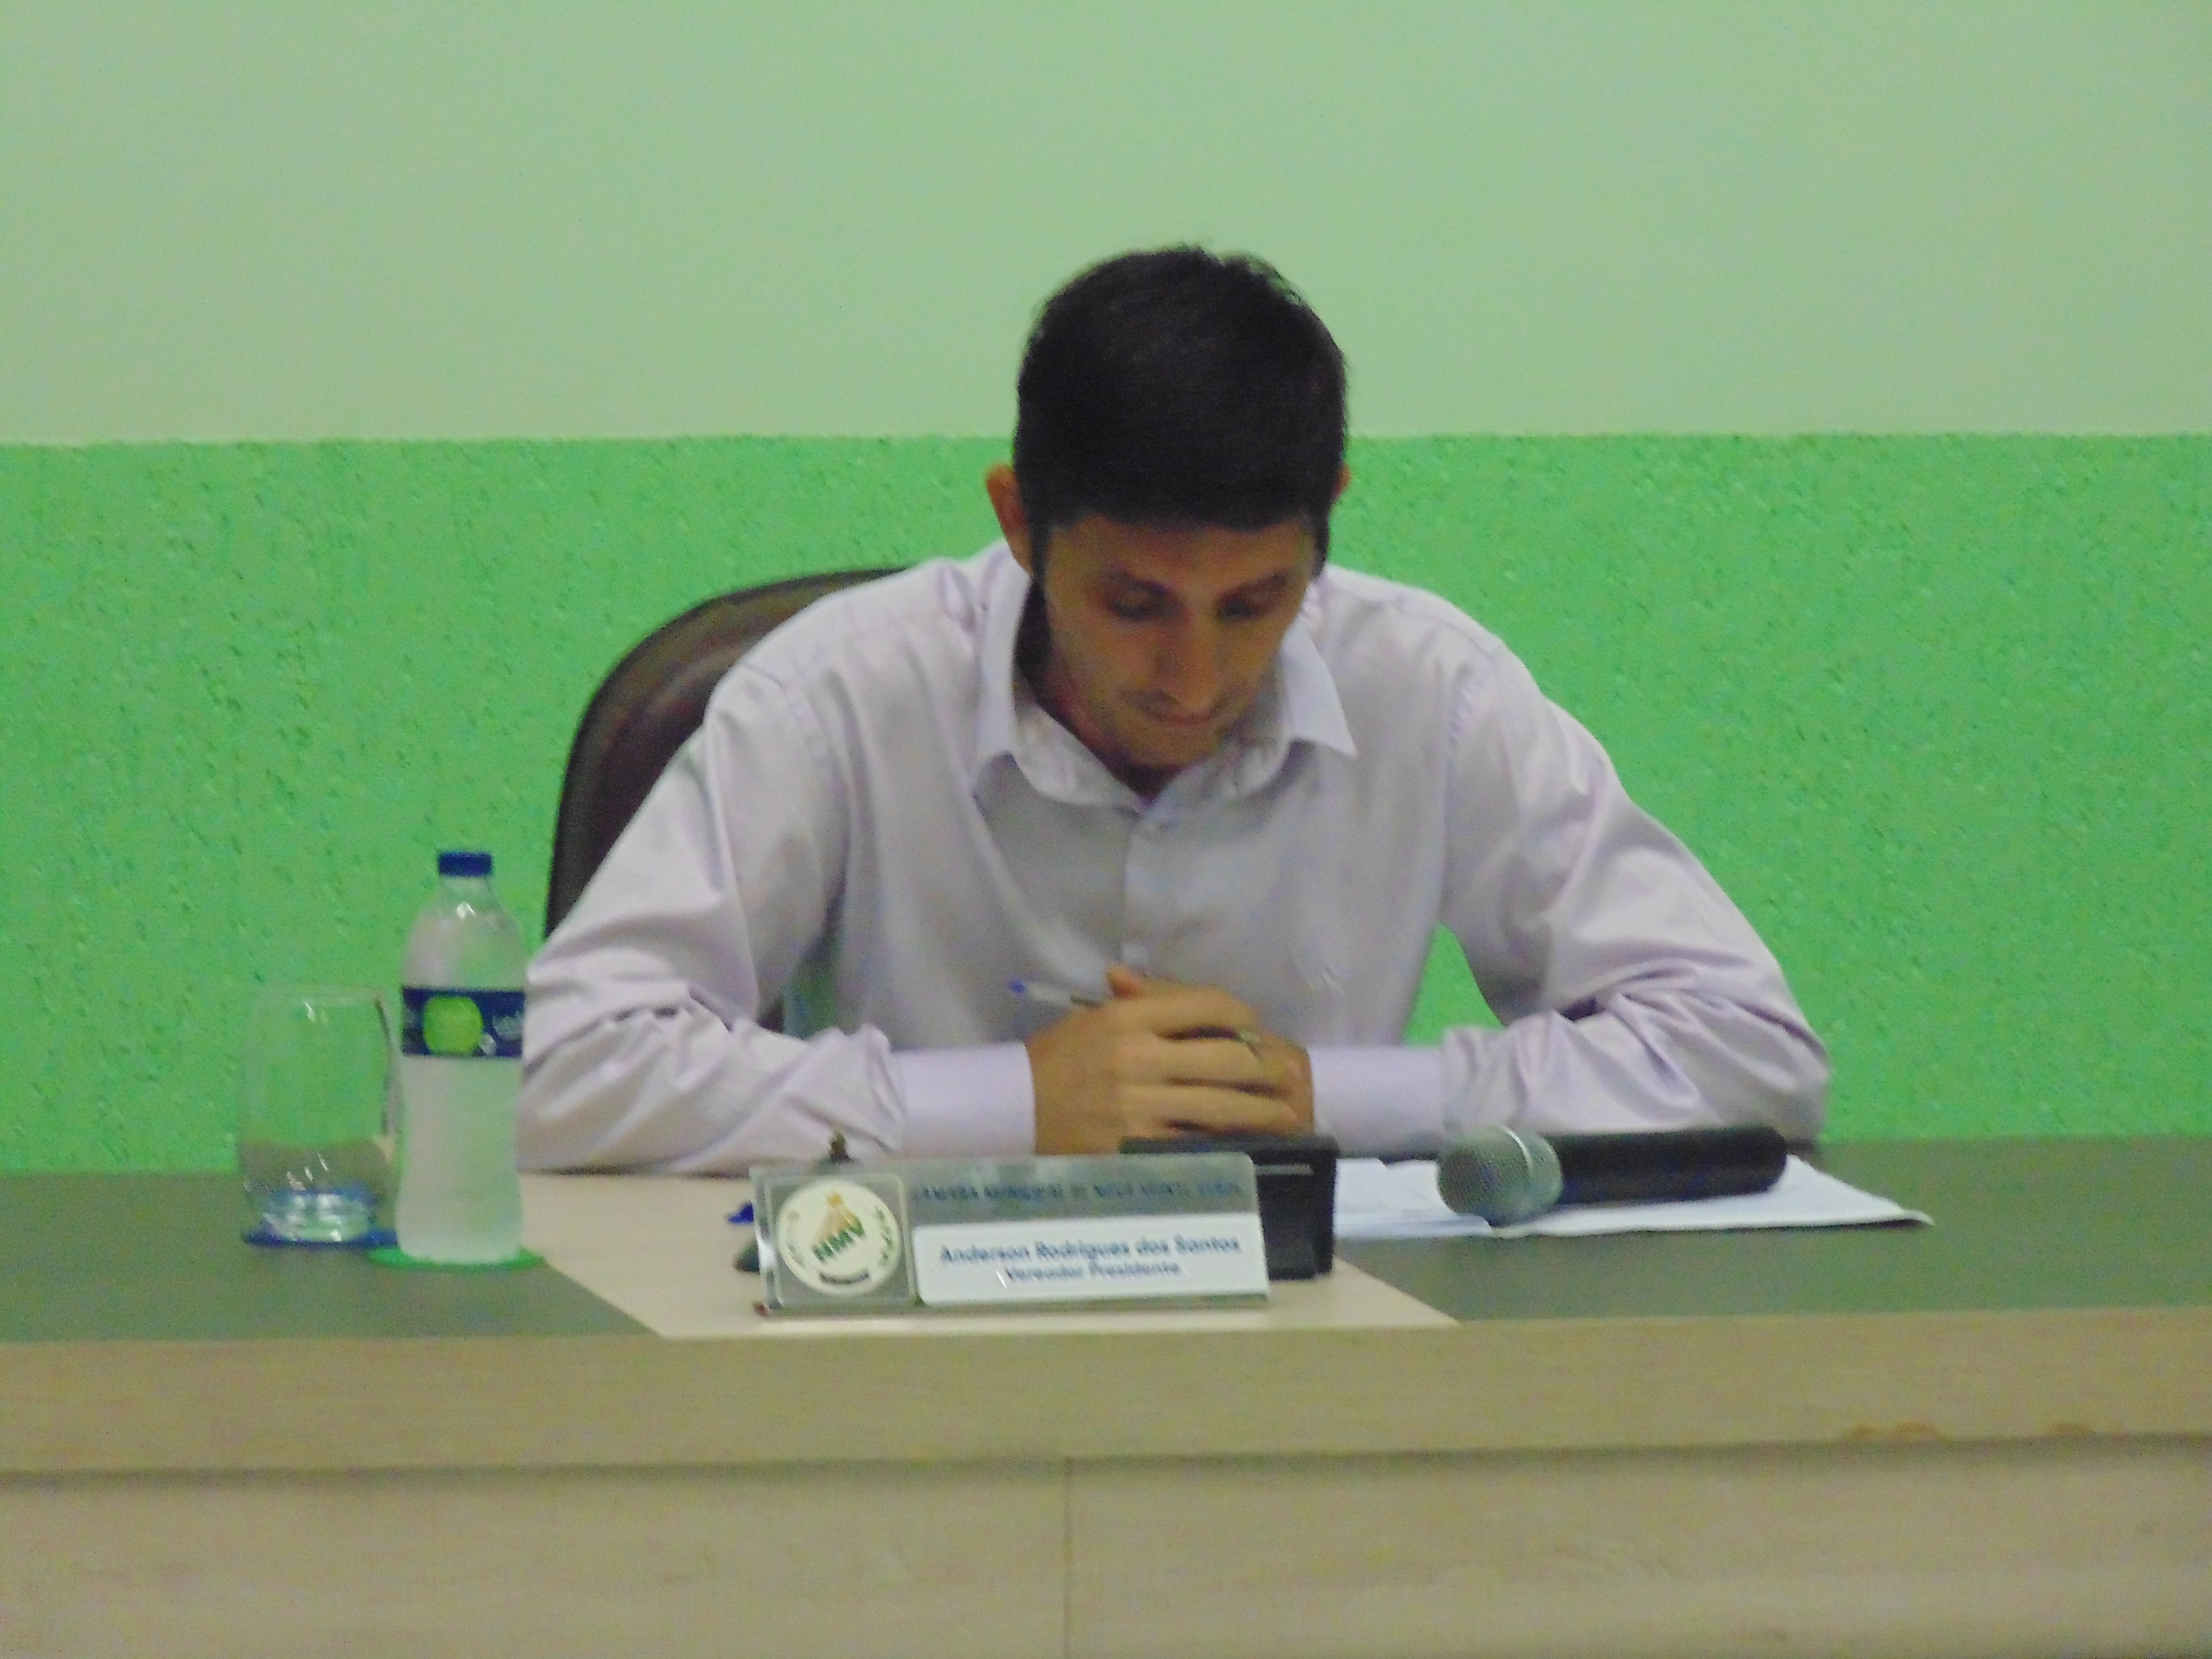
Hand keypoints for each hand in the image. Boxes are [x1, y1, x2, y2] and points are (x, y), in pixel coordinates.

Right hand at [1027, 965, 1314, 1154]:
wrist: (1009, 1111)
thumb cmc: (1054, 1061)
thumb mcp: (1093, 1019)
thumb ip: (1144, 1004)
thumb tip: (1198, 1001)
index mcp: (1126, 1019)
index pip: (1204, 1004)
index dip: (1239, 1012)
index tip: (1253, 1024)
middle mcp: (1136, 1059)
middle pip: (1225, 1057)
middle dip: (1264, 1067)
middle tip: (1287, 1074)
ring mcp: (1137, 1106)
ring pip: (1219, 1106)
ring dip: (1260, 1111)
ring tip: (1286, 1112)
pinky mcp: (1134, 1148)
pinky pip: (1194, 1144)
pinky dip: (1224, 1143)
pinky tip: (1246, 1144)